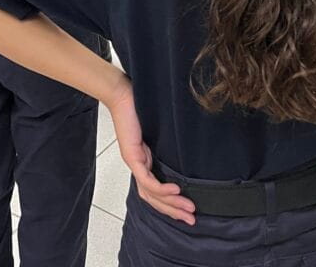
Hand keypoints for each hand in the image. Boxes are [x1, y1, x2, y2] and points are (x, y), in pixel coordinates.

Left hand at [107, 74, 196, 225]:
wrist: (123, 95)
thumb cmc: (138, 108)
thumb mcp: (157, 130)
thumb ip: (165, 143)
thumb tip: (185, 150)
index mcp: (143, 162)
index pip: (155, 192)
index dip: (171, 204)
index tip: (188, 211)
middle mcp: (138, 166)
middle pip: (154, 199)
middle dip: (174, 211)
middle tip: (192, 220)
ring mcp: (134, 163)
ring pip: (152, 194)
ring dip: (171, 203)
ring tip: (189, 208)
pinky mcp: (133, 157)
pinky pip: (147, 180)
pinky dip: (162, 188)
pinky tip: (177, 190)